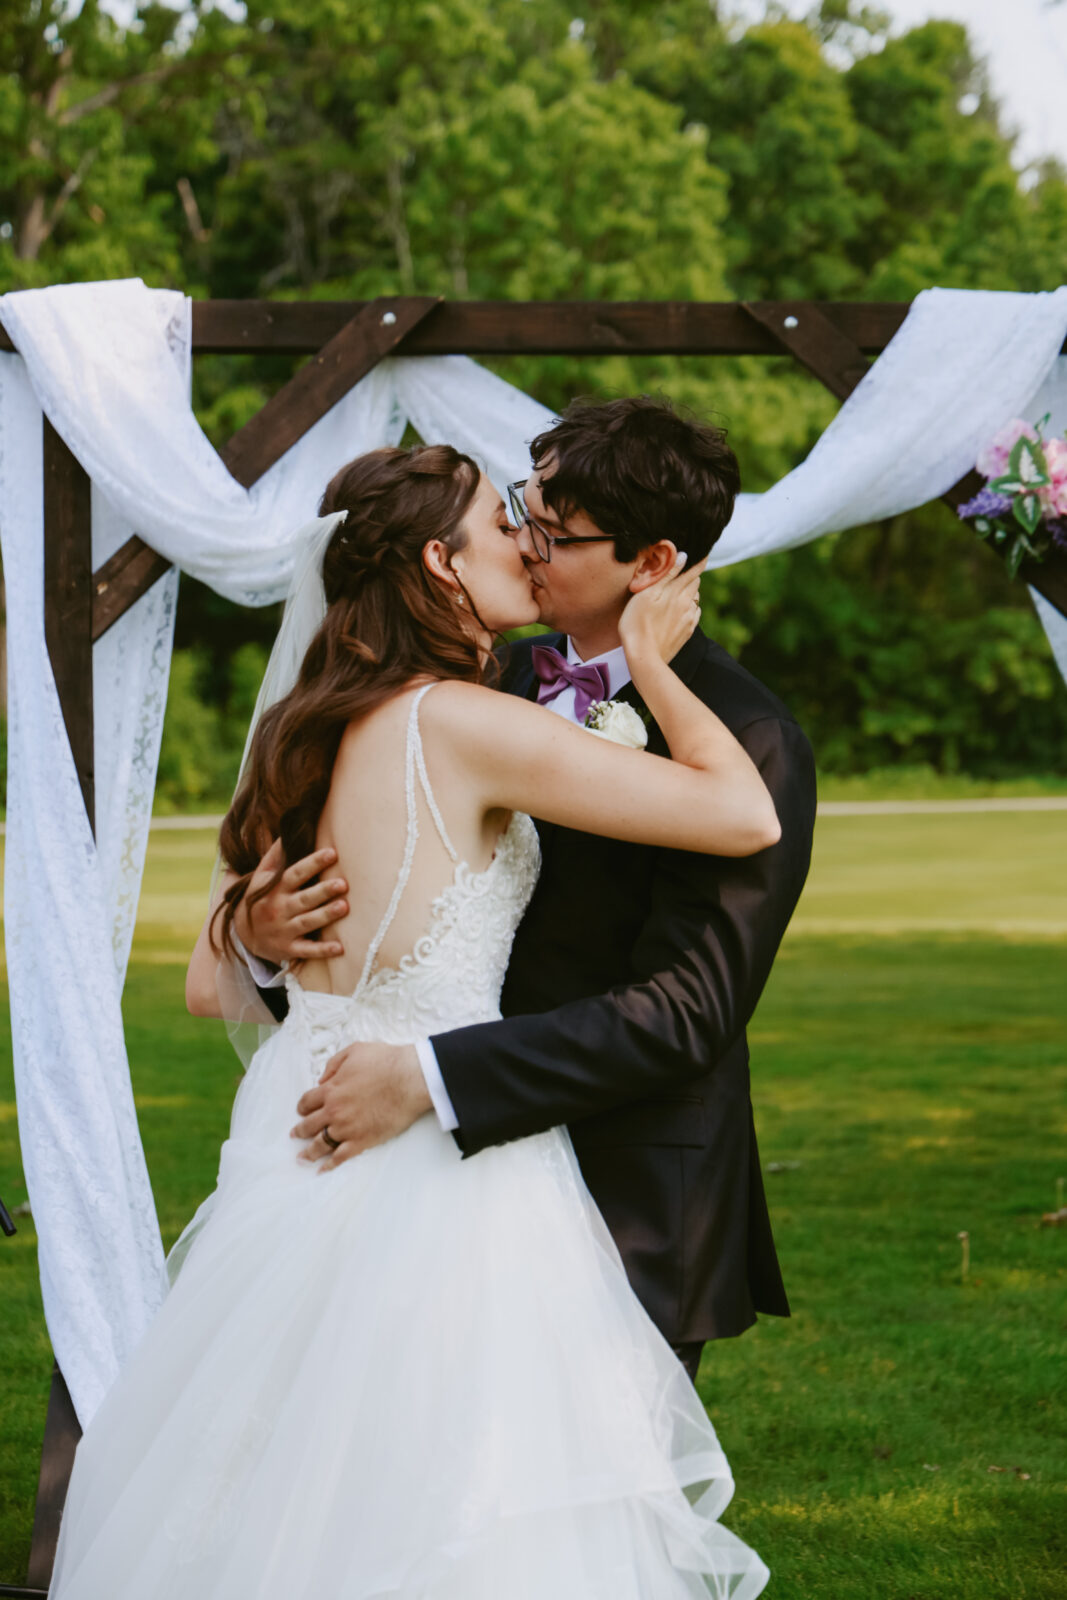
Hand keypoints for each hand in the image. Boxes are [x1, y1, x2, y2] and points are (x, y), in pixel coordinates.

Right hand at [235, 838, 348, 964]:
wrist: (243, 935)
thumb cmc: (261, 898)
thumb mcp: (261, 877)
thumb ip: (275, 856)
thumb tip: (288, 831)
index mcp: (275, 889)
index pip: (295, 873)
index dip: (313, 863)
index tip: (332, 853)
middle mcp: (279, 908)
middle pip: (304, 899)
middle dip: (323, 891)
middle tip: (343, 884)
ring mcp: (283, 930)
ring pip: (307, 922)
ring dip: (325, 915)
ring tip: (344, 907)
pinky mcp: (288, 949)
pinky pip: (306, 950)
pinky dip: (322, 951)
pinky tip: (340, 948)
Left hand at [290, 1042, 431, 1169]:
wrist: (409, 1079)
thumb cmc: (385, 1061)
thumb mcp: (354, 1051)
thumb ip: (334, 1064)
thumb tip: (322, 1079)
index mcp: (331, 1089)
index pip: (307, 1101)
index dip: (302, 1107)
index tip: (302, 1111)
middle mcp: (334, 1111)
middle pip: (309, 1125)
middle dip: (300, 1130)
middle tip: (295, 1134)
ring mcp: (347, 1128)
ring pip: (320, 1144)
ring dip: (309, 1151)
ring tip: (302, 1157)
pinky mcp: (362, 1140)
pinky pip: (340, 1156)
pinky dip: (330, 1165)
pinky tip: (322, 1170)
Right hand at [618, 552, 702, 669]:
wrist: (644, 657)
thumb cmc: (637, 623)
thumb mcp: (647, 594)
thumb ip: (666, 575)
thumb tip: (683, 556)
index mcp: (677, 591)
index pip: (694, 571)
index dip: (699, 561)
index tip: (703, 553)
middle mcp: (687, 603)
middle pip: (696, 583)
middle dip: (692, 575)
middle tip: (683, 571)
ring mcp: (689, 619)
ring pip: (695, 599)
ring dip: (690, 593)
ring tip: (678, 592)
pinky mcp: (687, 632)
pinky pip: (694, 614)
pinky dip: (690, 608)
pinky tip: (681, 611)